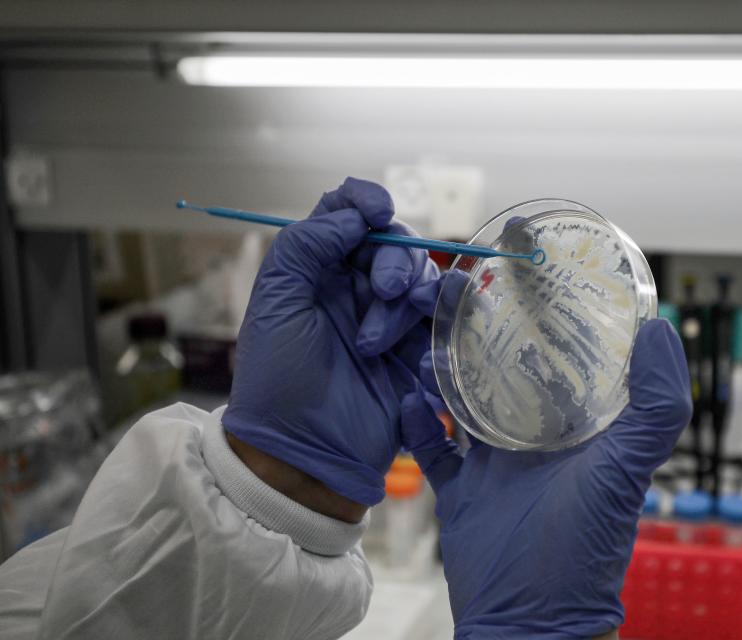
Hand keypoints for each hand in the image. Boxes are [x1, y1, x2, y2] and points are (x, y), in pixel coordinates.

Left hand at [223, 177, 439, 506]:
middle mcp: (353, 288)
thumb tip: (352, 214)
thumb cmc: (279, 379)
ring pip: (420, 278)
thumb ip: (306, 246)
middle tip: (386, 293)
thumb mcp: (276, 303)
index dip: (366, 201)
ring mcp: (387, 319)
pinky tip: (424, 344)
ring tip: (380, 342)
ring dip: (410, 297)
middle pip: (393, 243)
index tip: (379, 212)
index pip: (345, 212)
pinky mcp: (416, 351)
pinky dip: (439, 319)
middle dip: (394, 261)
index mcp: (316, 271)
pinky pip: (442, 318)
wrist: (304, 454)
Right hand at [401, 318, 690, 636]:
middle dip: (487, 341)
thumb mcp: (626, 470)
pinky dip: (418, 423)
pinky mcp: (461, 492)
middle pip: (510, 375)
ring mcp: (497, 466)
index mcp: (579, 430)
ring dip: (446, 374)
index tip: (528, 283)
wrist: (530, 621)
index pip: (566, 362)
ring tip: (428, 342)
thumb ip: (656, 408)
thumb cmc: (583, 546)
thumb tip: (663, 330)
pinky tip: (409, 398)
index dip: (551, 324)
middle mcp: (539, 441)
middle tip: (462, 301)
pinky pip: (434, 448)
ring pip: (467, 403)